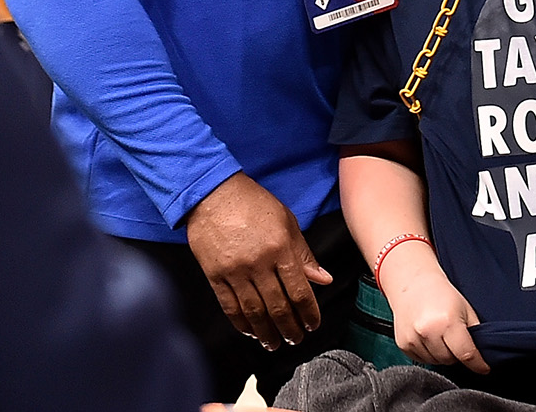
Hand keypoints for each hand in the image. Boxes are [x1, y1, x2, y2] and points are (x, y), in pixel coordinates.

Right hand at [183, 173, 333, 349]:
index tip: (313, 324)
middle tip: (295, 339)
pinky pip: (229, 306)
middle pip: (277, 306)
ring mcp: (235, 270)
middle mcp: (259, 263)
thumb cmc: (253, 203)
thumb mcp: (287, 221)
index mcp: (281, 249)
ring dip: (266, 332)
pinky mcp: (214, 274)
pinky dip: (240, 322)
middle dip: (289, 328)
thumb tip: (322, 279)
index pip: (299, 291)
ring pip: (254, 311)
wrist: (213, 192)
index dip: (308, 313)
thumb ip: (304, 254)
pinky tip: (249, 331)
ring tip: (273, 343)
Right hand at [379, 242, 487, 373]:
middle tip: (455, 338)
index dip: (478, 364)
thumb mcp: (465, 309)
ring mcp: (413, 339)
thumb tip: (483, 353)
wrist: (413, 283)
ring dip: (442, 354)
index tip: (484, 368)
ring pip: (436, 362)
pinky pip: (421, 360)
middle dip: (456, 354)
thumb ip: (475, 332)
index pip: (466, 354)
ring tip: (440, 335)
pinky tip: (428, 337)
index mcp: (447, 321)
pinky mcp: (403, 344)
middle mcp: (428, 332)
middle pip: (450, 360)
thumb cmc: (441, 293)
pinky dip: (428, 353)